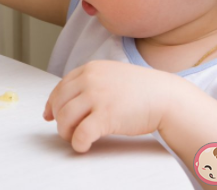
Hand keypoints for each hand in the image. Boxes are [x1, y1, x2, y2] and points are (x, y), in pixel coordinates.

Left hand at [43, 60, 175, 152]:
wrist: (166, 97)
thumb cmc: (143, 90)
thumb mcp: (112, 75)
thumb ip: (92, 81)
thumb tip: (71, 99)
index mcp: (91, 69)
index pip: (61, 86)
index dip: (52, 103)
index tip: (49, 114)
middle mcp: (91, 80)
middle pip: (59, 103)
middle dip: (59, 119)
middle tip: (66, 130)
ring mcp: (97, 97)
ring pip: (65, 118)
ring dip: (66, 132)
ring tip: (75, 137)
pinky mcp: (105, 116)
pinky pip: (80, 134)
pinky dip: (77, 143)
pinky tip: (83, 146)